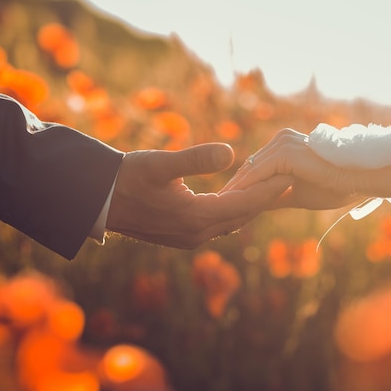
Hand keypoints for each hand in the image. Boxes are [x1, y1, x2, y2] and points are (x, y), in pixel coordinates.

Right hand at [106, 143, 291, 248]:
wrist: (100, 199)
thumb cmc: (128, 177)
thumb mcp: (161, 164)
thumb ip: (196, 159)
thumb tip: (231, 152)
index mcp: (195, 218)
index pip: (244, 204)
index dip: (268, 189)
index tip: (289, 176)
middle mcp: (196, 233)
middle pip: (243, 216)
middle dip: (265, 199)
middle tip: (288, 181)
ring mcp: (189, 237)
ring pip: (232, 222)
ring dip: (250, 206)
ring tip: (269, 189)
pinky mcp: (183, 235)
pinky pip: (219, 224)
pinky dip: (233, 211)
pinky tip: (237, 199)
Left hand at [222, 129, 361, 209]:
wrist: (359, 180)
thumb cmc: (334, 186)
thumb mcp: (295, 193)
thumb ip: (273, 195)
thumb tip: (253, 206)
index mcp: (284, 144)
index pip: (255, 167)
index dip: (240, 187)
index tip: (225, 205)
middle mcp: (281, 139)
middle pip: (249, 168)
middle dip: (233, 189)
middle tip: (215, 208)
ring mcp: (283, 143)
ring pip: (251, 171)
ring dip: (235, 191)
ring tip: (219, 209)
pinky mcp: (285, 153)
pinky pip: (259, 175)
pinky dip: (246, 190)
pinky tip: (233, 204)